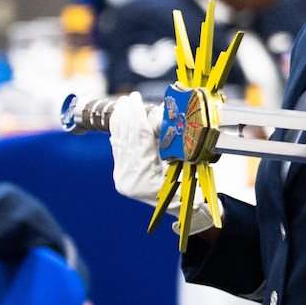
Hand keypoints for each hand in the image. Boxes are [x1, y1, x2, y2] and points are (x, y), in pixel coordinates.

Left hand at [108, 93, 212, 235]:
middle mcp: (128, 178)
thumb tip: (156, 115)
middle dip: (128, 115)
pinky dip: (118, 133)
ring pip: (119, 142)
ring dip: (120, 121)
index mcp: (143, 175)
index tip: (136, 98)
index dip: (137, 115)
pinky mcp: (121, 174)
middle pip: (127, 138)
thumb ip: (167, 140)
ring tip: (122, 103)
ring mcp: (123, 177)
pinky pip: (118, 149)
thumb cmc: (188, 187)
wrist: (183, 208)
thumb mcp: (181, 160)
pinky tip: (118, 120)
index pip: (139, 137)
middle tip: (128, 97)